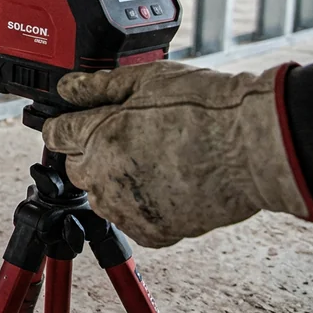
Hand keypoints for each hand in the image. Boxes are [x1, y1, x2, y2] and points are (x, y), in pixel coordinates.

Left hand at [41, 61, 312, 247]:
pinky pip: (130, 218)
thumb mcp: (149, 80)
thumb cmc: (208, 108)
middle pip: (75, 168)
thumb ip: (99, 86)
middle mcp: (105, 178)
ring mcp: (127, 209)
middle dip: (90, 152)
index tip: (75, 122)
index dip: (65, 125)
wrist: (255, 147)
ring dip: (113, 180)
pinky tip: (165, 180)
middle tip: (126, 136)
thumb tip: (67, 88)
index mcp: (98, 137)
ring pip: (101, 197)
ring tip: (153, 157)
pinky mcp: (152, 231)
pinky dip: (139, 203)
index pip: (56, 135)